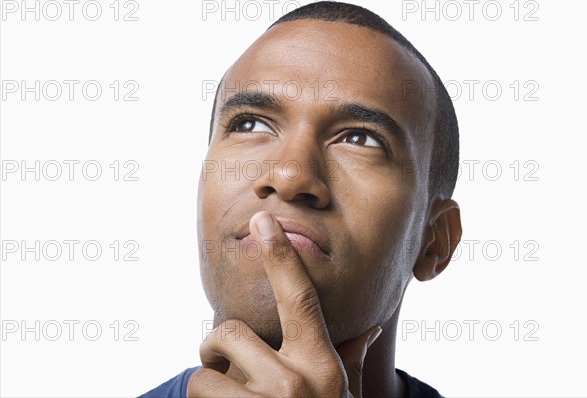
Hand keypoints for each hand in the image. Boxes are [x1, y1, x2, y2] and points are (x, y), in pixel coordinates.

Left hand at [188, 211, 381, 396]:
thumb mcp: (340, 394)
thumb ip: (350, 358)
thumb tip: (372, 328)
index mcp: (321, 365)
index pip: (300, 298)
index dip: (282, 256)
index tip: (263, 220)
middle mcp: (294, 385)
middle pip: (226, 333)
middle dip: (217, 348)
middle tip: (227, 367)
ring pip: (201, 374)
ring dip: (208, 387)